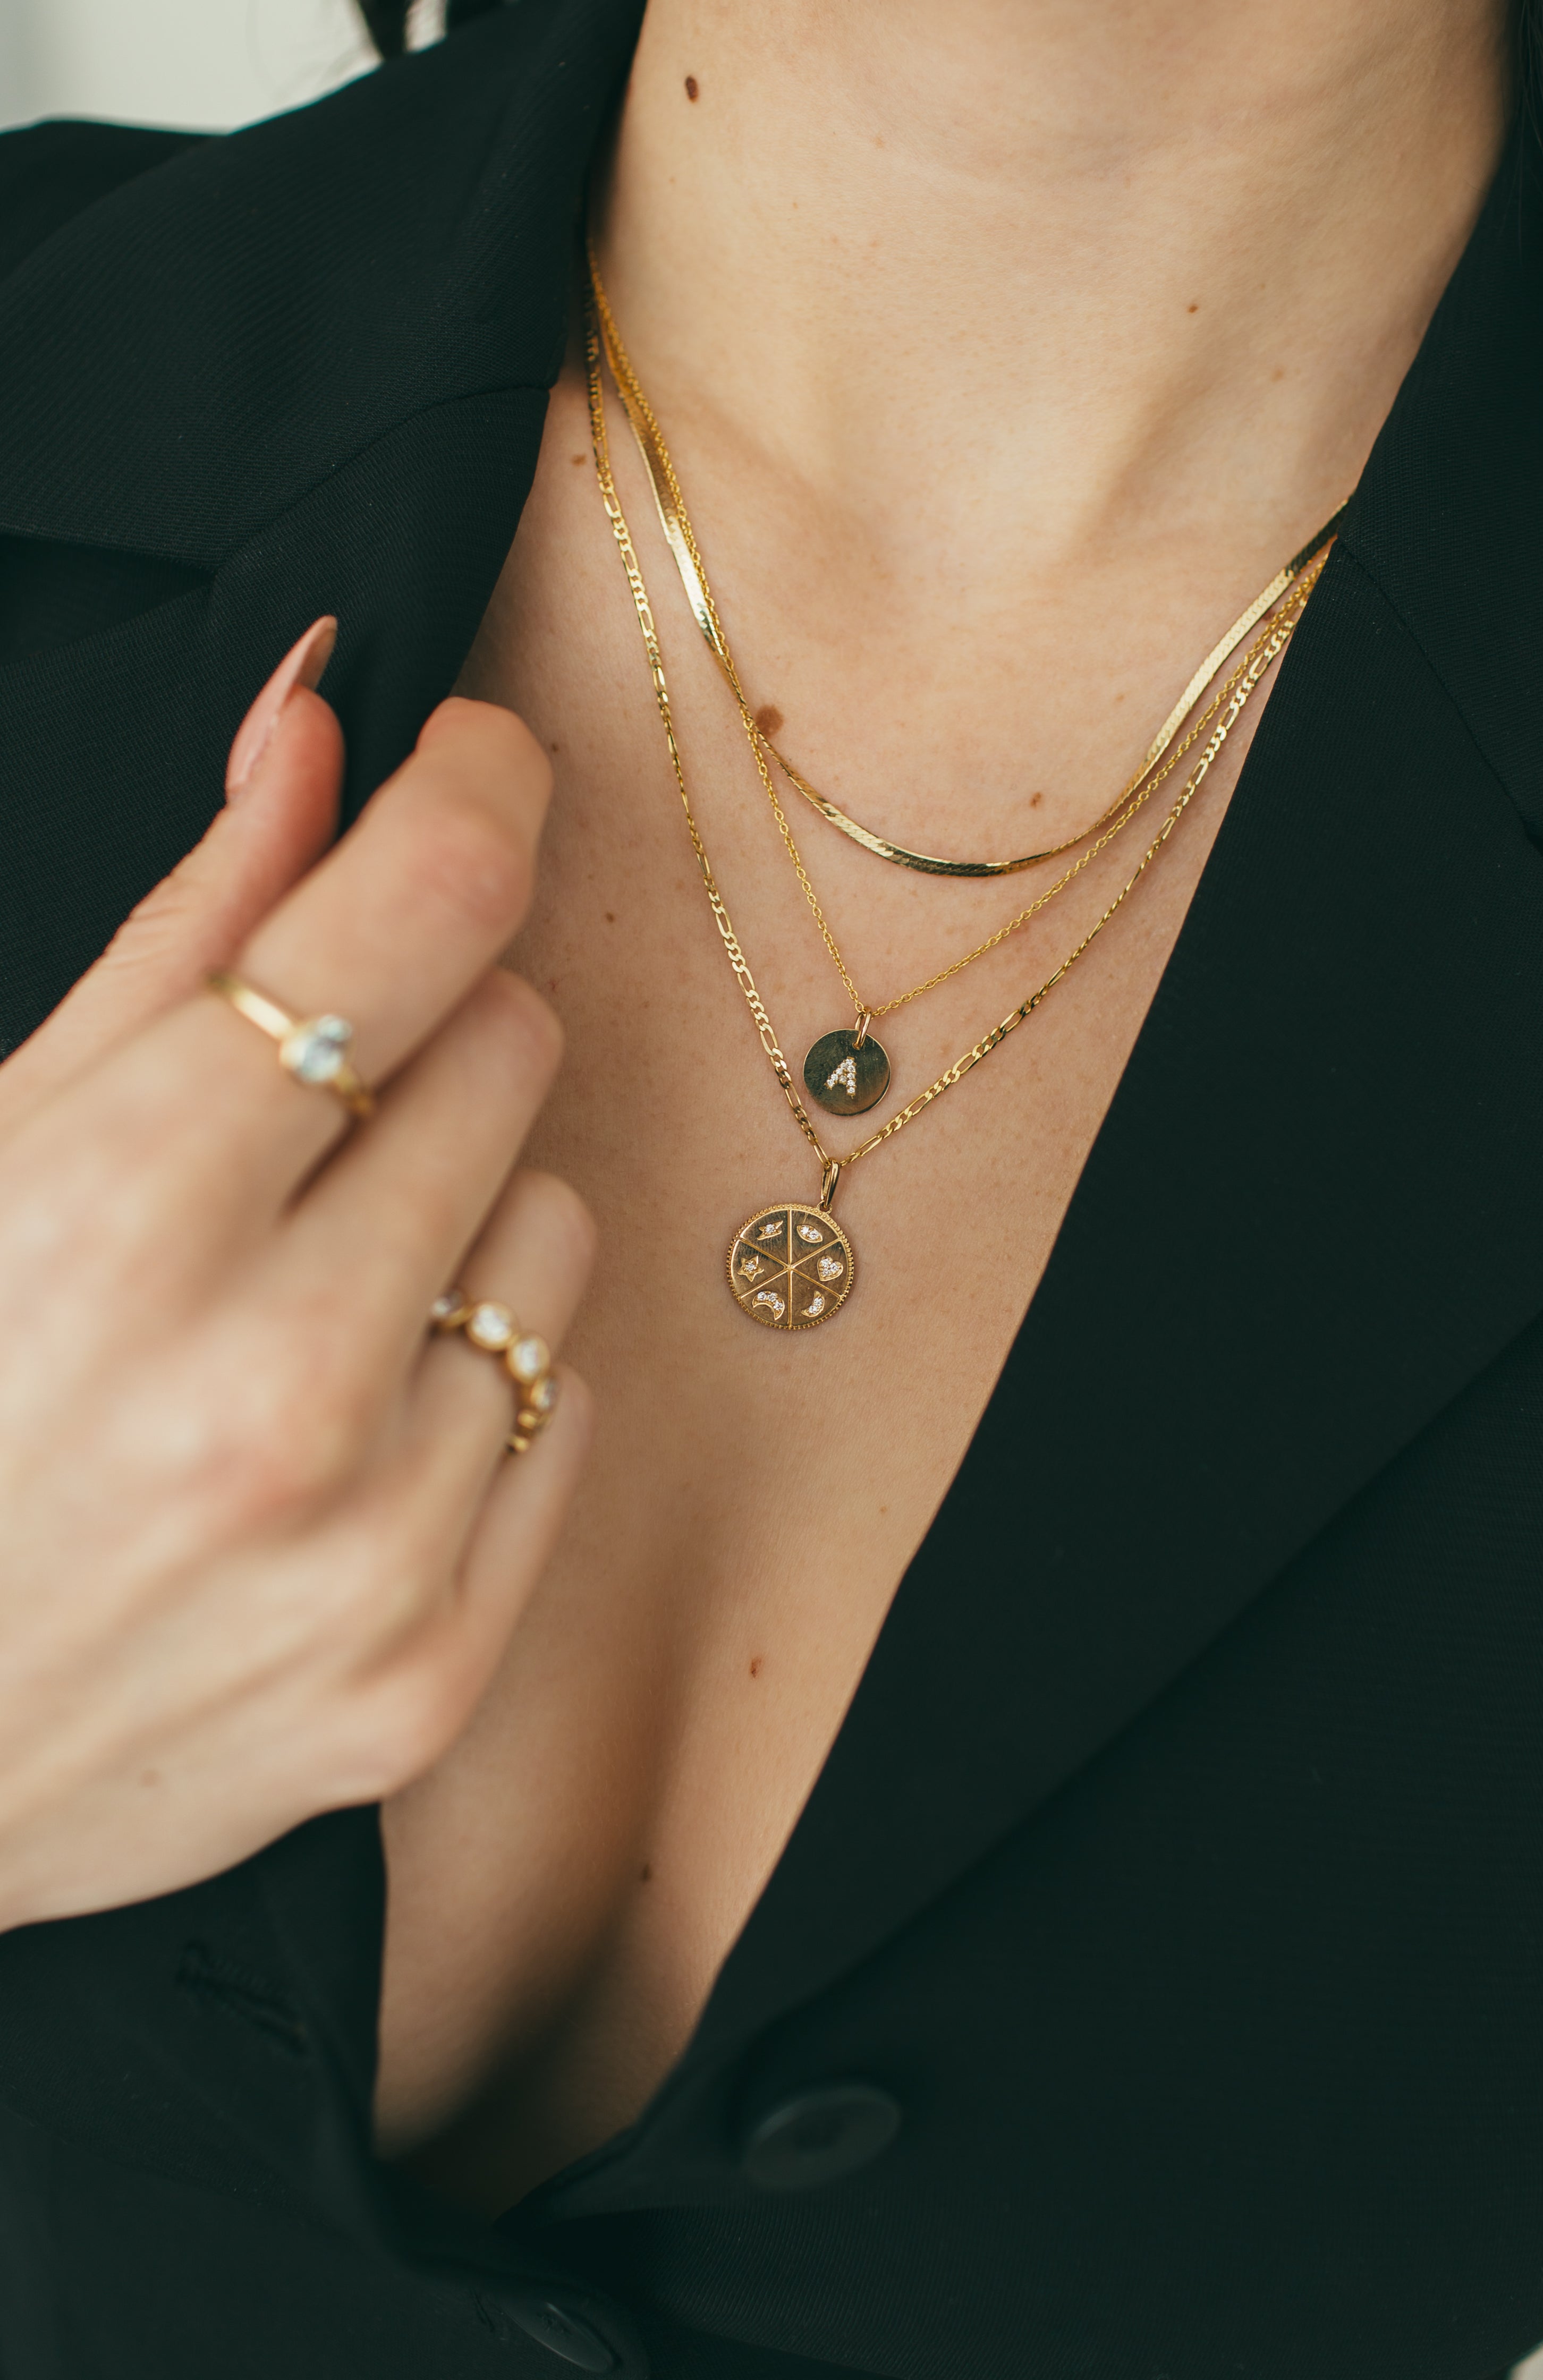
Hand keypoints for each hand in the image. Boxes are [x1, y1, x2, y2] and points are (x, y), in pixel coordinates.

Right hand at [0, 622, 592, 1930]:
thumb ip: (179, 937)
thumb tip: (316, 720)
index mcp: (127, 1209)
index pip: (425, 908)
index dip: (474, 791)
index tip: (478, 762)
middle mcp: (271, 1378)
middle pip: (512, 1045)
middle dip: (424, 1035)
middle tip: (307, 1109)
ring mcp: (366, 1542)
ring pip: (559, 1228)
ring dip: (457, 1223)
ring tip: (298, 1299)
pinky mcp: (429, 1668)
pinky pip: (569, 1405)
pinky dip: (475, 1387)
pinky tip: (336, 1429)